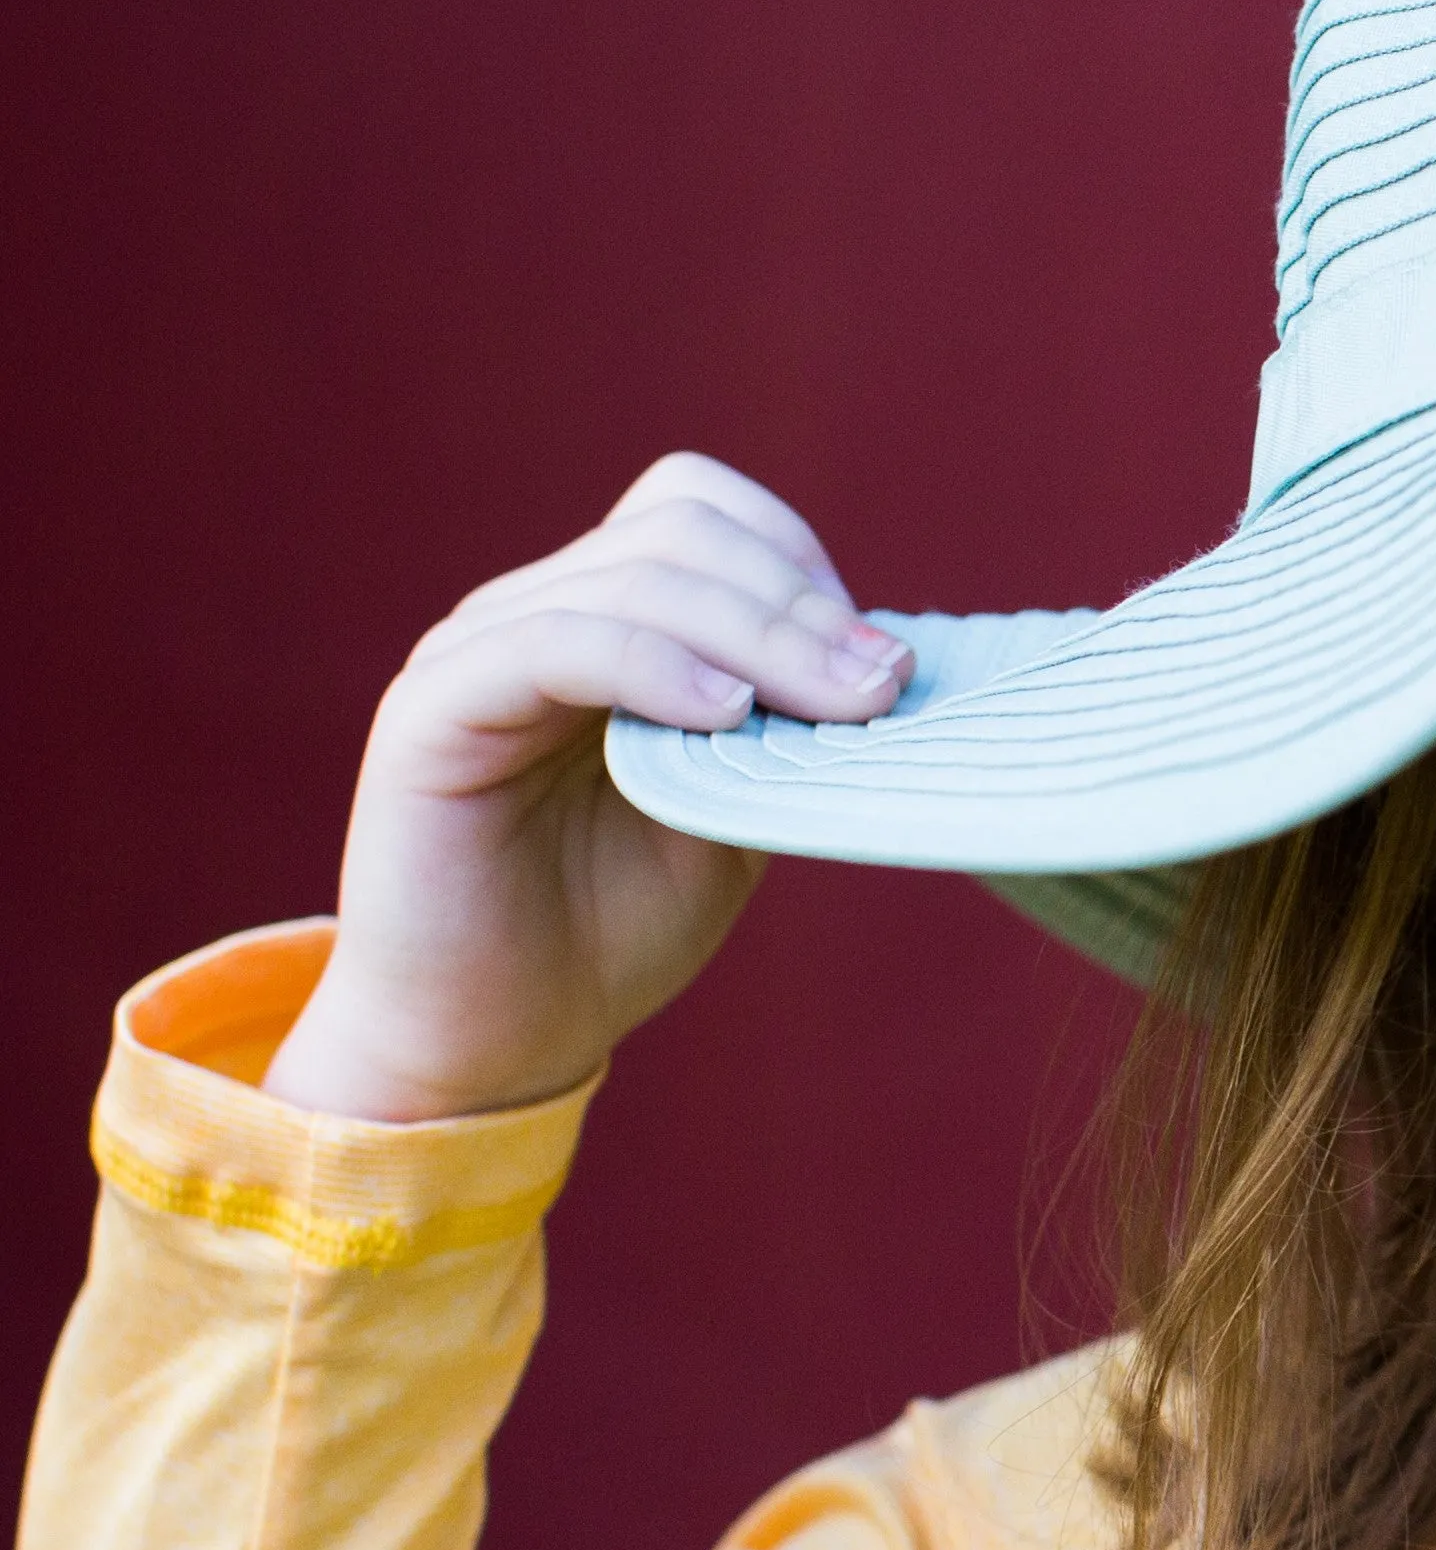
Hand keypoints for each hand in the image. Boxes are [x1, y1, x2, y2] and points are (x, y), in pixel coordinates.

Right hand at [262, 454, 909, 1121]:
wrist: (497, 1039)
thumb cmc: (614, 925)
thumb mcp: (737, 811)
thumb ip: (787, 728)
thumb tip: (888, 664)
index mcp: (603, 620)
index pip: (697, 510)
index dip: (797, 561)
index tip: (879, 659)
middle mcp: (534, 613)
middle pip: (679, 533)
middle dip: (800, 606)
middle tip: (883, 687)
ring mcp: (476, 651)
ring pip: (631, 577)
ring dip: (760, 634)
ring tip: (833, 705)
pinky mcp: (432, 711)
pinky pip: (551, 644)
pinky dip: (654, 664)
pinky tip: (725, 714)